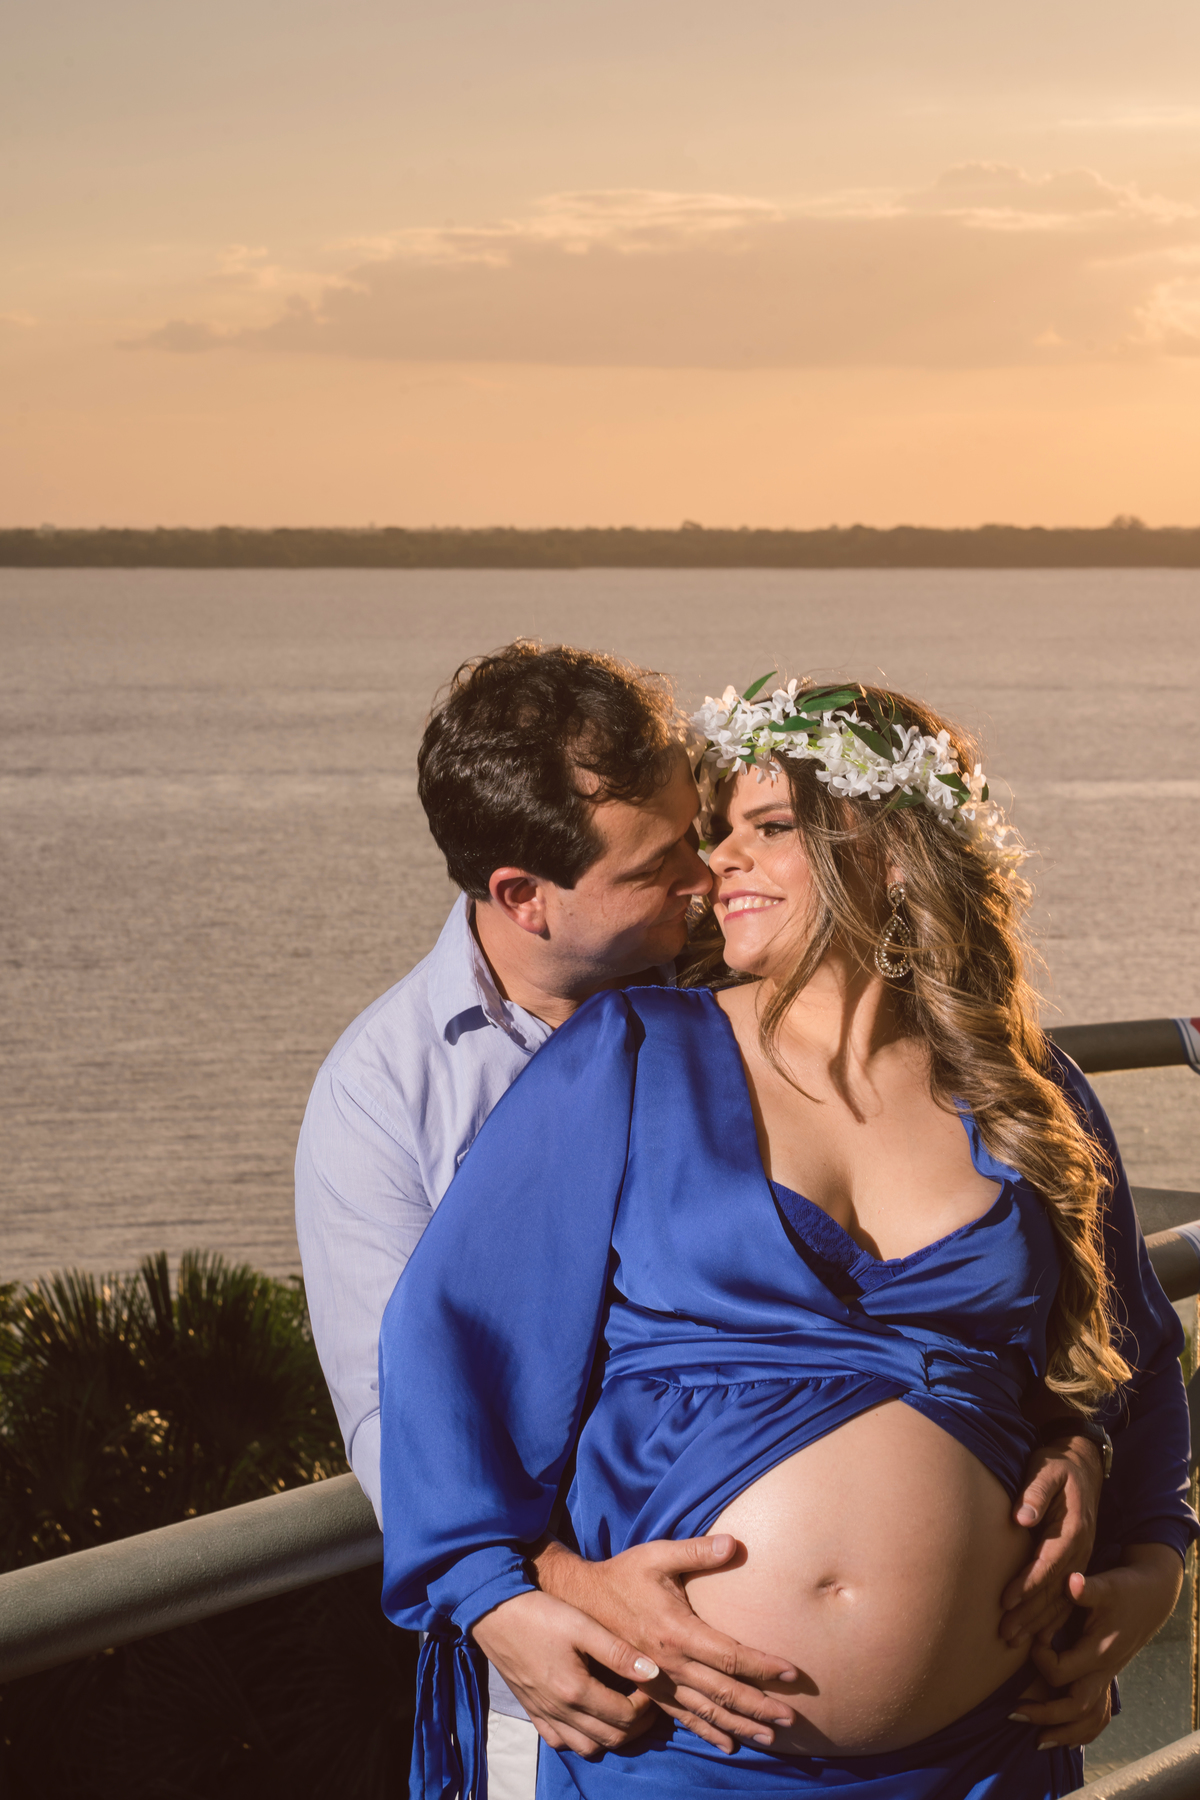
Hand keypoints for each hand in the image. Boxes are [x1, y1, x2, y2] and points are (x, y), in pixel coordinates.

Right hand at [471, 1589, 658, 1756]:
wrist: (494, 1612)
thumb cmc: (540, 1612)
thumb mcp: (582, 1625)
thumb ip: (618, 1652)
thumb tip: (653, 1672)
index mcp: (575, 1691)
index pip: (625, 1717)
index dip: (646, 1706)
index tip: (653, 1685)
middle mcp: (560, 1711)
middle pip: (611, 1738)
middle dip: (637, 1725)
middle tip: (647, 1703)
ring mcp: (544, 1714)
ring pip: (587, 1747)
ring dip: (612, 1736)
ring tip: (623, 1711)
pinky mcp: (532, 1711)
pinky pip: (560, 1742)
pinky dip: (580, 1739)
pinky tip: (588, 1719)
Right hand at [534, 1535, 798, 1752]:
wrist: (579, 1601)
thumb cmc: (623, 1574)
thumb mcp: (657, 1555)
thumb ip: (696, 1552)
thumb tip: (735, 1543)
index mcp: (677, 1631)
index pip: (730, 1655)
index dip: (763, 1666)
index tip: (793, 1674)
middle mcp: (671, 1664)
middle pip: (723, 1692)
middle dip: (759, 1707)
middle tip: (792, 1721)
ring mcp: (659, 1682)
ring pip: (707, 1711)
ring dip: (739, 1726)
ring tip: (769, 1739)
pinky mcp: (651, 1690)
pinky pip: (684, 1717)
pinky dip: (708, 1731)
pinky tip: (727, 1745)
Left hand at [999, 1439, 1100, 1647]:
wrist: (1084, 1465)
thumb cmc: (1058, 1466)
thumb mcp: (1046, 1470)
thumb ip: (1035, 1492)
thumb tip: (1022, 1518)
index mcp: (1073, 1529)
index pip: (1048, 1563)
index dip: (1028, 1584)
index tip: (1006, 1600)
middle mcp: (1080, 1549)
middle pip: (1054, 1589)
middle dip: (1029, 1613)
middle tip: (1005, 1632)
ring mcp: (1081, 1559)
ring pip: (1061, 1599)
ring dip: (1039, 1622)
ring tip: (1014, 1641)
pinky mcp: (1077, 1562)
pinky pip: (1067, 1597)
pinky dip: (1055, 1619)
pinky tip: (1041, 1637)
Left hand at [1010, 1543, 1183, 1750]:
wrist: (1151, 1599)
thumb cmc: (1125, 1590)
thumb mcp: (1107, 1586)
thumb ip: (1088, 1590)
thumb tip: (1072, 1582)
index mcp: (1098, 1652)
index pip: (1062, 1672)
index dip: (1040, 1660)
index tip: (1032, 1641)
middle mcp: (1103, 1671)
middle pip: (1076, 1707)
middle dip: (1045, 1715)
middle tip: (1013, 1714)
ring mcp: (1107, 1677)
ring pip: (1089, 1719)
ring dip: (1063, 1732)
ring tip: (1037, 1742)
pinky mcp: (1106, 1677)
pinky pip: (1098, 1715)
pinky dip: (1082, 1731)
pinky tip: (1066, 1740)